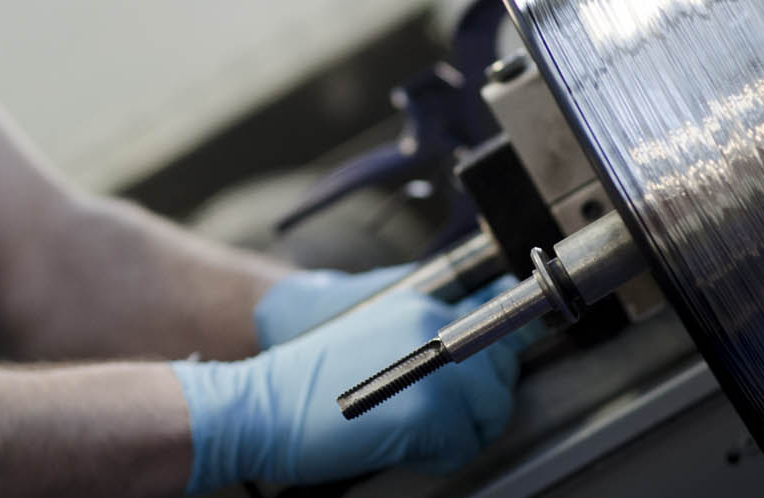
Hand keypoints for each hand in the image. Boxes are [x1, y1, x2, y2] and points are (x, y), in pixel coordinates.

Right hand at [172, 280, 519, 493]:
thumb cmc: (309, 383)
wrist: (261, 406)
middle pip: (501, 375)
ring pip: (490, 413)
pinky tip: (395, 443)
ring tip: (411, 430)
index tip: (488, 378)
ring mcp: (437, 368)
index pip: (499, 325)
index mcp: (423, 305)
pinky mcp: (429, 412)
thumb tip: (482, 355)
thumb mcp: (374, 337)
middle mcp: (436, 326)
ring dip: (461, 432)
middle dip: (478, 405)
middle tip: (432, 417)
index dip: (494, 361)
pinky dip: (437, 457)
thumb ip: (427, 337)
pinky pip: (463, 447)